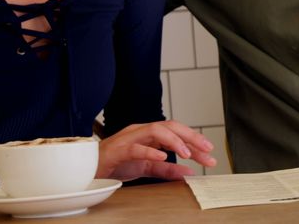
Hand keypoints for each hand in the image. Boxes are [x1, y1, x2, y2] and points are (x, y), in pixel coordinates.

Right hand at [96, 120, 216, 180]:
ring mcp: (129, 138)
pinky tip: (163, 156)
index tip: (210, 153)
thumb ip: (166, 169)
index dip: (194, 140)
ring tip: (187, 153)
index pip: (176, 132)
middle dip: (191, 136)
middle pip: (170, 126)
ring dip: (174, 140)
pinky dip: (150, 151)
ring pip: (155, 130)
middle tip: (207, 150)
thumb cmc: (116, 164)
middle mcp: (141, 131)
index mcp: (149, 134)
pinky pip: (136, 147)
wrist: (88, 169)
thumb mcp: (146, 168)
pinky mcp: (118, 149)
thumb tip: (188, 173)